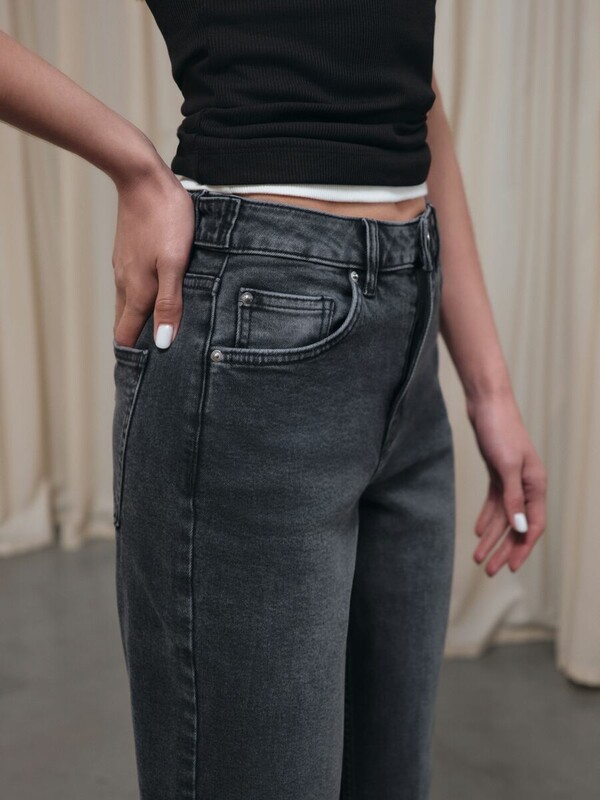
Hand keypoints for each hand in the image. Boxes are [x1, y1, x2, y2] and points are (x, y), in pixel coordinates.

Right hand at [112, 163, 194, 349]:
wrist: (143, 178)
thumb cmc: (166, 219)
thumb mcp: (176, 263)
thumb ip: (169, 303)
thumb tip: (160, 343)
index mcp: (138, 291)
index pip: (126, 335)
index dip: (136, 353)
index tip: (152, 369)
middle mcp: (126, 283)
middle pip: (126, 323)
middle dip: (139, 340)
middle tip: (159, 354)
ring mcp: (124, 267)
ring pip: (129, 303)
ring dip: (142, 319)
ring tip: (162, 329)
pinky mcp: (129, 253)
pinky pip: (132, 285)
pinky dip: (142, 298)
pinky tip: (158, 295)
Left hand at [466, 391, 546, 575]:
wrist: (486, 403)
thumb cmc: (499, 430)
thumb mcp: (505, 466)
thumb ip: (513, 498)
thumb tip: (519, 529)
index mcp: (535, 485)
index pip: (532, 526)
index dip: (522, 549)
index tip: (509, 568)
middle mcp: (527, 485)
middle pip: (517, 526)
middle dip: (503, 549)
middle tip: (488, 571)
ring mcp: (512, 479)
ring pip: (504, 517)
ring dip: (492, 537)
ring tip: (478, 557)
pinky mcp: (498, 473)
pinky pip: (495, 502)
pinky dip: (487, 517)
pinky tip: (478, 531)